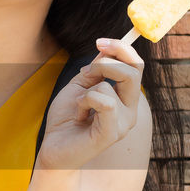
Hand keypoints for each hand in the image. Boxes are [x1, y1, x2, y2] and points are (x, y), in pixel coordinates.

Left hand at [36, 36, 143, 171]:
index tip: (100, 42)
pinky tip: (79, 114)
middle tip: (85, 72)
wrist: (53, 148)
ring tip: (79, 103)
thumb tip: (106, 50)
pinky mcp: (112, 133)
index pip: (136, 66)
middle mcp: (130, 110)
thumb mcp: (80, 86)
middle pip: (135, 70)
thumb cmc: (66, 119)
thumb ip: (95, 70)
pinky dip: (87, 101)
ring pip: (118, 83)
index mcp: (125, 98)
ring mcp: (124, 123)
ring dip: (90, 87)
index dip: (122, 48)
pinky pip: (106, 102)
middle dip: (108, 61)